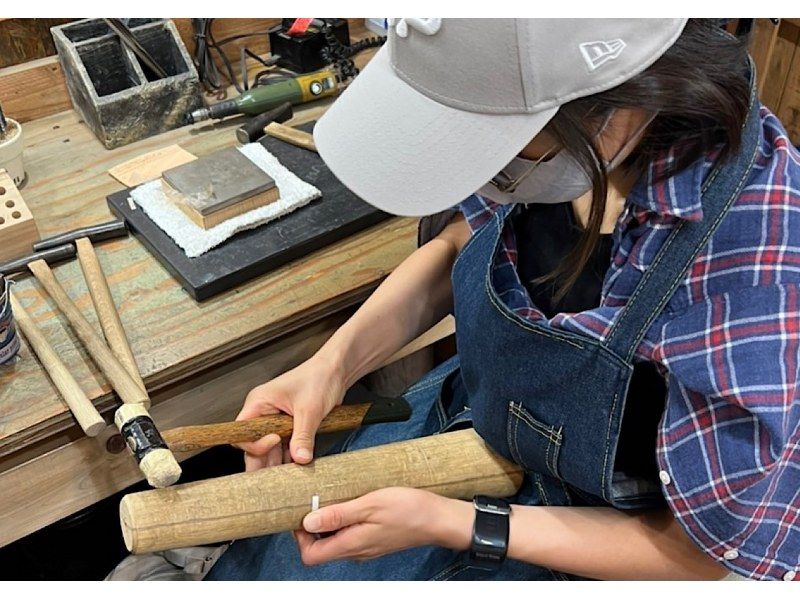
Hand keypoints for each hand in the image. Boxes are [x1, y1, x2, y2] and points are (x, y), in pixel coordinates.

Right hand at [235, 354, 345, 470]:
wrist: (336, 370)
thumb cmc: (319, 376)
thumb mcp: (310, 409)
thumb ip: (303, 436)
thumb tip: (300, 458)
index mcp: (259, 403)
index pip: (243, 432)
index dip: (255, 443)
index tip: (275, 441)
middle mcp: (263, 413)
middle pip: (254, 445)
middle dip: (264, 461)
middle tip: (274, 479)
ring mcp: (276, 421)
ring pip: (270, 449)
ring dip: (278, 462)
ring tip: (287, 477)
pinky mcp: (289, 427)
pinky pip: (284, 447)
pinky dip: (290, 457)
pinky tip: (296, 467)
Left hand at [294, 488, 472, 564]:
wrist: (439, 518)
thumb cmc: (409, 509)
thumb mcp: (369, 504)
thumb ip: (338, 515)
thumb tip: (308, 522)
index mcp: (352, 545)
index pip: (310, 556)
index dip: (300, 537)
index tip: (303, 512)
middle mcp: (356, 552)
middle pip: (320, 549)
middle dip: (312, 526)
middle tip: (317, 500)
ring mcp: (366, 547)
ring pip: (335, 541)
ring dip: (328, 522)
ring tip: (335, 498)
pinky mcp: (375, 540)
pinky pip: (350, 535)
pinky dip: (344, 521)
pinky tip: (352, 502)